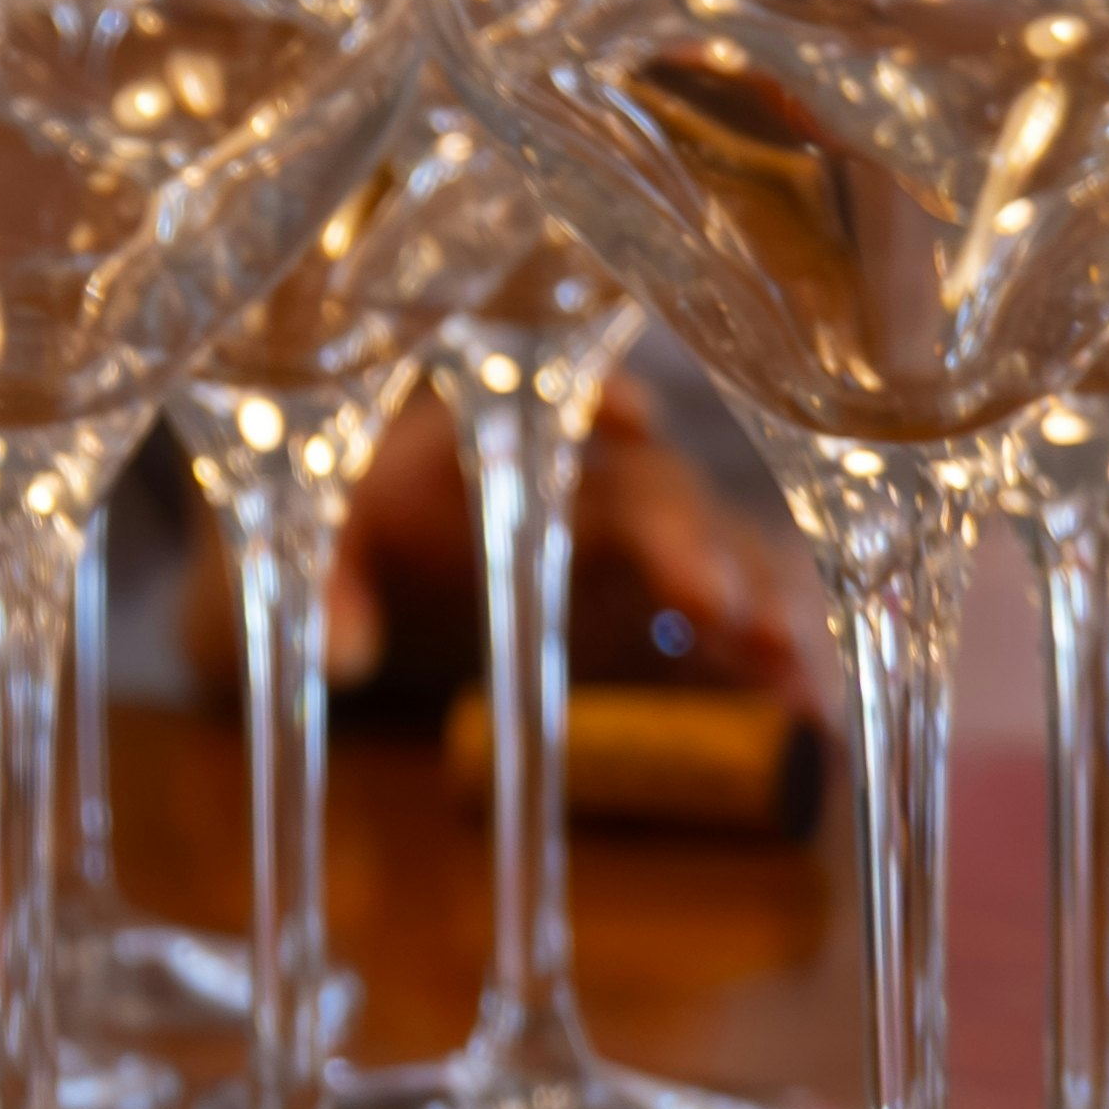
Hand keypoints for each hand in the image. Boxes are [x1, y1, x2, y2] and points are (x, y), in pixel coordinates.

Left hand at [186, 387, 830, 718]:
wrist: (354, 585)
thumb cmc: (328, 539)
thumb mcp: (294, 559)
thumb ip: (318, 587)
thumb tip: (339, 651)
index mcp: (480, 433)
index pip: (547, 397)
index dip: (590, 399)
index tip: (625, 418)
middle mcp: (574, 473)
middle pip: (649, 488)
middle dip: (688, 537)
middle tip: (718, 605)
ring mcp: (634, 540)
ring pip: (718, 552)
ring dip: (758, 601)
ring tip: (790, 668)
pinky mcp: (666, 605)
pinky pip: (737, 620)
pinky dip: (774, 659)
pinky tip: (814, 711)